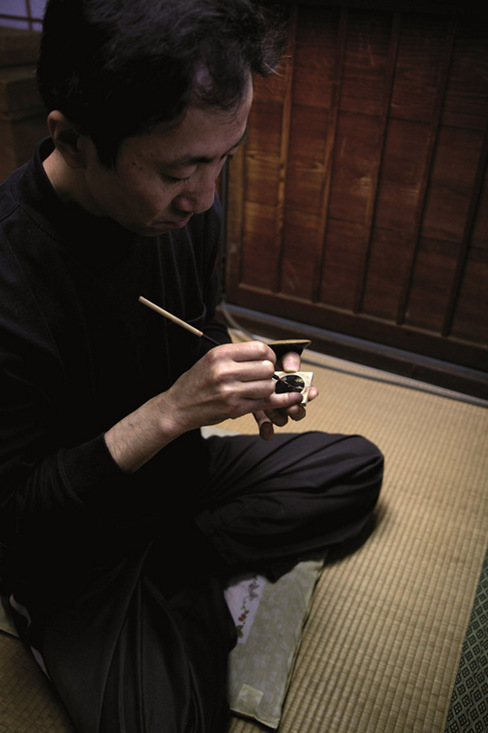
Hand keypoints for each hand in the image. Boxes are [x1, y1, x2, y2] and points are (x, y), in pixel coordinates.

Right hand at [164, 341, 303, 433]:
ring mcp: (230, 391)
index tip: (268, 360)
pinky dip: (280, 401)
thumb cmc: (196, 382)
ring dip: (269, 388)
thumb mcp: (210, 359)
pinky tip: (289, 399)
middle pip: (266, 367)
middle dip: (270, 372)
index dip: (269, 355)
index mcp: (220, 354)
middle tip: (264, 376)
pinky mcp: (234, 409)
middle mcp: (224, 371)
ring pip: (268, 386)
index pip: (259, 349)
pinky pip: (265, 403)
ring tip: (260, 388)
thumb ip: (236, 356)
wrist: (177, 407)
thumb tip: (265, 354)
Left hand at [253, 350, 318, 440]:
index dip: (309, 394)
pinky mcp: (258, 413)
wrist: (240, 365)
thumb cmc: (261, 359)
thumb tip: (292, 368)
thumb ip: (288, 358)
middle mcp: (283, 398)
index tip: (311, 392)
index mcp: (291, 385)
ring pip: (282, 419)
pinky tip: (266, 426)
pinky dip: (267, 430)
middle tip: (292, 406)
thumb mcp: (277, 354)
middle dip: (296, 410)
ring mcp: (271, 407)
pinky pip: (266, 428)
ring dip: (279, 415)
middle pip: (296, 411)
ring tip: (270, 408)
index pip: (306, 394)